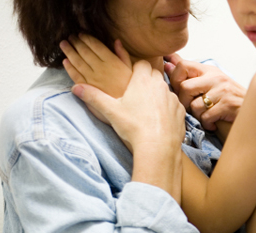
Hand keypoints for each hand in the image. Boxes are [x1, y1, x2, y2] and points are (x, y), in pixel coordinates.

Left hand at [61, 35, 131, 123]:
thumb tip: (116, 41)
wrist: (129, 111)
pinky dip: (69, 67)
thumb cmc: (132, 90)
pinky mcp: (86, 89)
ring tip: (64, 44)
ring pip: (77, 62)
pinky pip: (75, 75)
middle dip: (76, 42)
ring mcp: (92, 79)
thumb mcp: (132, 71)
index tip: (81, 34)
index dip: (87, 38)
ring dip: (69, 51)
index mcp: (113, 62)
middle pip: (84, 51)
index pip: (96, 45)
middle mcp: (101, 69)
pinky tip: (65, 61)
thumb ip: (123, 55)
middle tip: (70, 36)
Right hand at [71, 60, 185, 154]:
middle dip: (146, 79)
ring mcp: (172, 97)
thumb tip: (75, 88)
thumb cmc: (133, 127)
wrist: (158, 146)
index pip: (141, 63)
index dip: (136, 69)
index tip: (130, 79)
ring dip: (157, 94)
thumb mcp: (110, 111)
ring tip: (147, 108)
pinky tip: (158, 120)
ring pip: (164, 89)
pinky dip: (167, 109)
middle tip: (137, 92)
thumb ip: (93, 97)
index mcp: (143, 80)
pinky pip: (173, 104)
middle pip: (154, 74)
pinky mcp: (180, 110)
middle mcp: (160, 85)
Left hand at [164, 53, 244, 131]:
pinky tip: (214, 123)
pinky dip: (208, 124)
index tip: (180, 91)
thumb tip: (168, 63)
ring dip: (198, 116)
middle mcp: (217, 77)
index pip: (182, 65)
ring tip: (207, 116)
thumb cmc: (228, 100)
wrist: (253, 112)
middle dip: (184, 103)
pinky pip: (206, 117)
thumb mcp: (209, 82)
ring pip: (194, 106)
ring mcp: (223, 90)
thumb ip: (188, 74)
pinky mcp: (228, 105)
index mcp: (210, 70)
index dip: (175, 80)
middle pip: (184, 87)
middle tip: (194, 109)